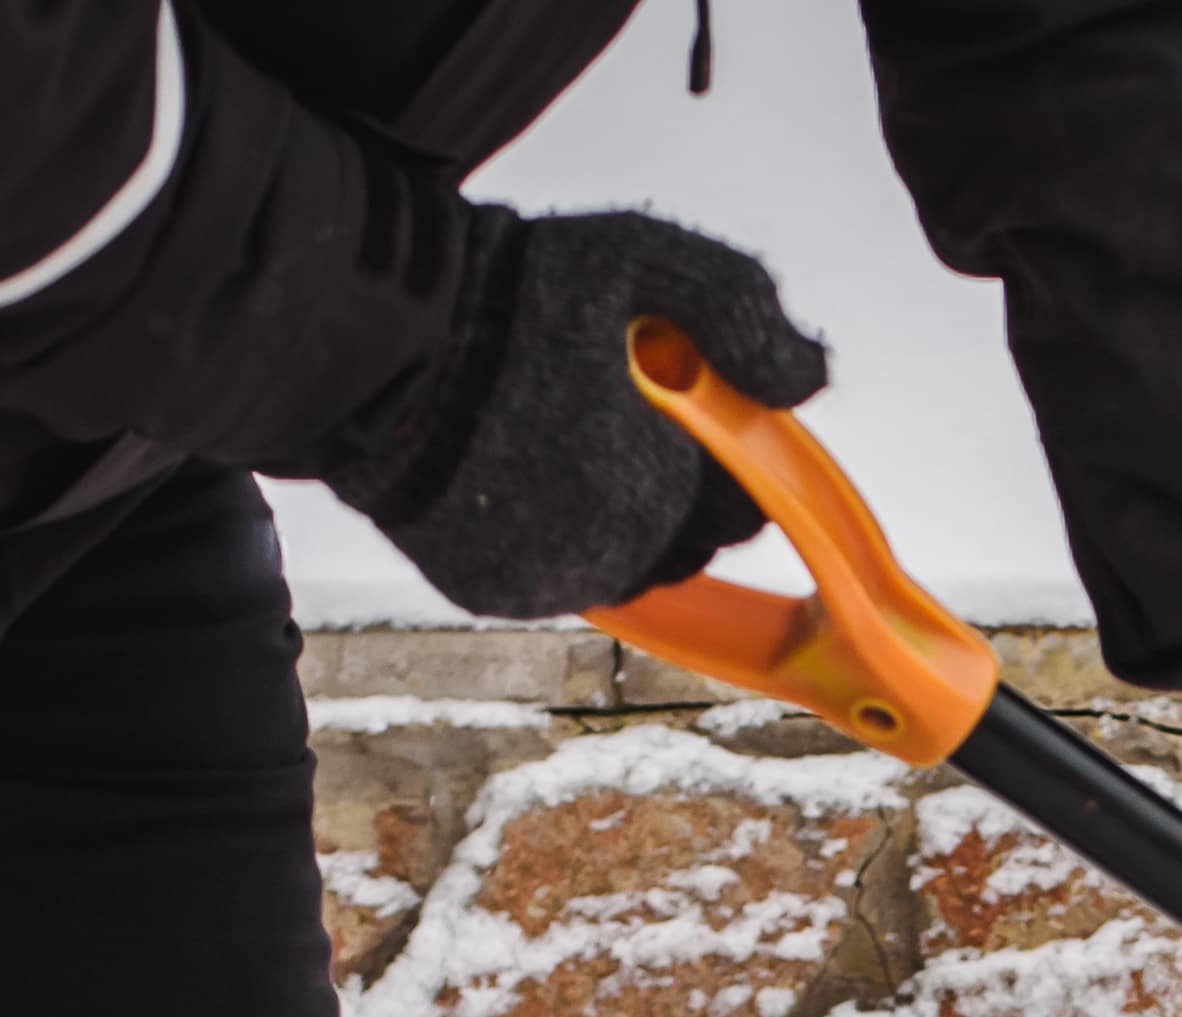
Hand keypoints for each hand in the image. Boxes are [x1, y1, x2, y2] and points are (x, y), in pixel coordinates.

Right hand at [334, 208, 825, 620]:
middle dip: (672, 482)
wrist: (371, 338)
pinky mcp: (489, 588)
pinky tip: (529, 464)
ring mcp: (541, 581)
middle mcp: (602, 557)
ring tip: (570, 429)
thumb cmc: (512, 292)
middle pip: (682, 540)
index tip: (691, 405)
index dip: (725, 453)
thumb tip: (811, 374)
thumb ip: (745, 313)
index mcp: (652, 490)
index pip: (741, 508)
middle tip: (622, 408)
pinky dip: (557, 529)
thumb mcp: (648, 263)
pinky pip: (557, 570)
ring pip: (622, 561)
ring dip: (618, 509)